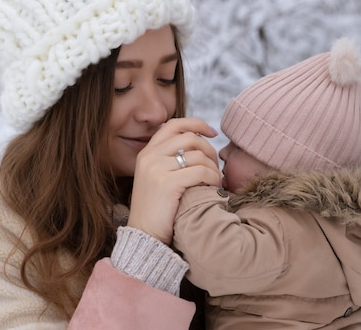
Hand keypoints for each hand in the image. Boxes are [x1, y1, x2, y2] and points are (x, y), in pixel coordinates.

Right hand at [128, 118, 220, 244]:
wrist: (144, 235)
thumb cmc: (156, 209)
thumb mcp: (155, 177)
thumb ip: (168, 159)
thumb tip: (195, 142)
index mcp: (146, 152)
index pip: (174, 124)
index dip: (197, 124)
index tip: (212, 133)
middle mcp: (150, 157)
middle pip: (190, 138)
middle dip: (209, 149)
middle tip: (215, 166)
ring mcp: (157, 169)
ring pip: (198, 155)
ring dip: (213, 168)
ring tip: (215, 181)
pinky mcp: (168, 183)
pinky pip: (201, 172)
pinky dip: (213, 178)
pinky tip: (213, 188)